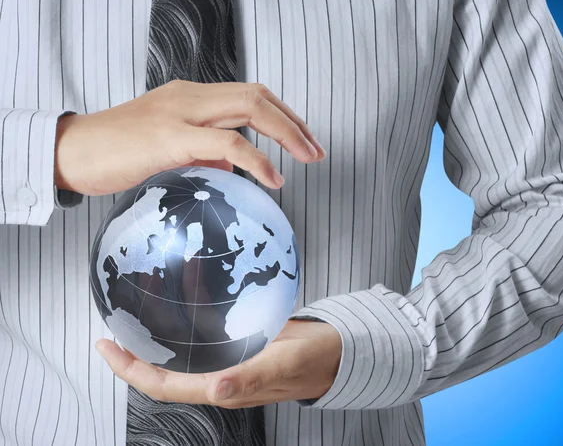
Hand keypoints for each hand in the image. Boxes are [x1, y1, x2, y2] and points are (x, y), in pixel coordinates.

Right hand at [54, 81, 324, 195]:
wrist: (72, 152)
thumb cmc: (116, 151)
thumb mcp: (168, 148)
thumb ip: (202, 152)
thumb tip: (231, 167)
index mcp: (191, 97)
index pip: (249, 95)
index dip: (282, 115)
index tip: (302, 139)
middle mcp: (190, 96)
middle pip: (257, 96)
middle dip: (294, 122)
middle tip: (316, 150)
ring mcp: (180, 112)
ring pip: (249, 107)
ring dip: (287, 132)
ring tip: (307, 158)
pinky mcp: (170, 136)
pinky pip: (226, 143)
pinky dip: (257, 158)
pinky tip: (273, 177)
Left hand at [96, 320, 341, 407]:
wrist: (333, 352)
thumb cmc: (312, 362)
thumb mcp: (284, 364)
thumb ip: (251, 377)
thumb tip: (215, 389)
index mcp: (222, 388)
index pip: (164, 386)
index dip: (131, 371)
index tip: (107, 346)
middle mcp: (217, 377)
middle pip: (164, 371)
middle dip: (135, 351)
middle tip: (115, 322)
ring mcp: (226, 361)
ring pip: (181, 352)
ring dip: (158, 332)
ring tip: (141, 304)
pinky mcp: (236, 345)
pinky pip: (203, 333)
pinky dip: (187, 316)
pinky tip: (183, 294)